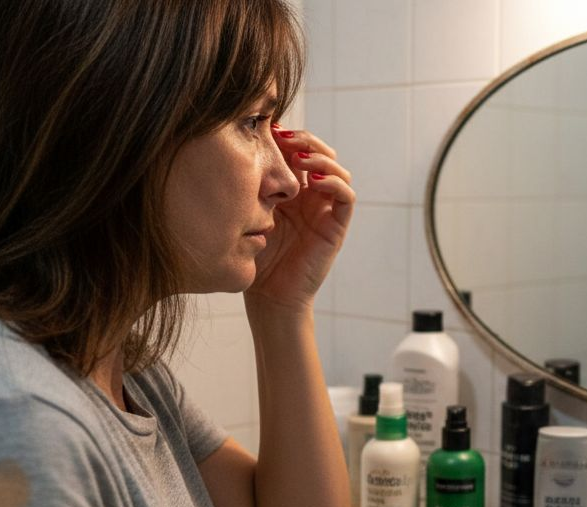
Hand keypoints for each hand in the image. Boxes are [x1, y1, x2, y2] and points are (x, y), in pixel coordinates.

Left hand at [247, 126, 354, 312]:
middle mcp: (311, 196)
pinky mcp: (336, 227)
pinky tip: (312, 182)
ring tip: (300, 159)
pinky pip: (347, 198)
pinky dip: (335, 184)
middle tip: (286, 138)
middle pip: (320, 154)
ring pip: (337, 171)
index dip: (288, 136)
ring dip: (321, 158)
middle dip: (306, 141)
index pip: (297, 151)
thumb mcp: (249, 212)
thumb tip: (239, 146)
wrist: (268, 297)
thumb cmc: (254, 257)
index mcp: (290, 190)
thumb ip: (252, 184)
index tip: (268, 128)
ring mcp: (326, 210)